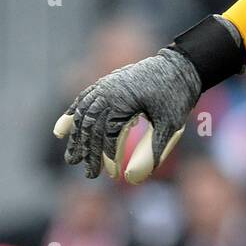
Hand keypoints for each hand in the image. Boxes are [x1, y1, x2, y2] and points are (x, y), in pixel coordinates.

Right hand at [53, 48, 201, 182]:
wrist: (182, 66)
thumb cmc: (177, 96)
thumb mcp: (170, 125)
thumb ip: (152, 151)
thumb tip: (134, 179)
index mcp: (122, 98)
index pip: (107, 134)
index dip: (108, 157)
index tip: (114, 175)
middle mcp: (109, 89)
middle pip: (91, 126)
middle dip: (89, 152)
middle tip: (90, 174)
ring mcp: (106, 83)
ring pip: (84, 113)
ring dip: (76, 137)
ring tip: (73, 158)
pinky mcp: (108, 81)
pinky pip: (85, 98)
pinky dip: (74, 113)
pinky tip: (63, 129)